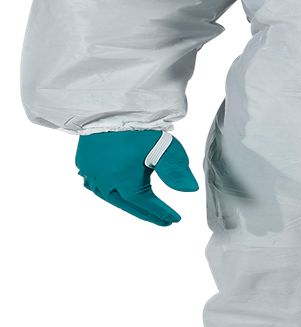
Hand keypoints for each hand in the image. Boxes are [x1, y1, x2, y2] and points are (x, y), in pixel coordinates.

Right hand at [75, 129, 198, 225]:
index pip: (146, 204)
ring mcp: (89, 172)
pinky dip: (107, 191)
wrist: (109, 106)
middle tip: (163, 221)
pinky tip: (114, 191)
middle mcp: (103, 181)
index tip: (175, 219)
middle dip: (146, 214)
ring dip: (125, 204)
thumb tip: (191, 190)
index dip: (161, 212)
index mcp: (122, 180)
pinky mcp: (82, 161)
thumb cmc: (139, 127)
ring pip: (108, 196)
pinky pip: (94, 184)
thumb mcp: (165, 148)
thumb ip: (177, 172)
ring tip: (141, 208)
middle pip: (127, 204)